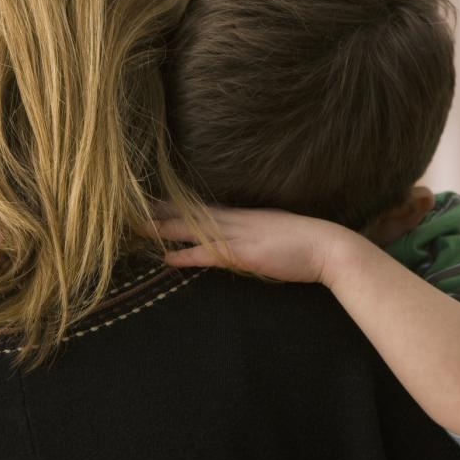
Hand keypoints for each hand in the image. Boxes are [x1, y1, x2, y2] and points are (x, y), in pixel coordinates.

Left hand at [152, 204, 353, 285]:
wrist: (328, 247)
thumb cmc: (305, 244)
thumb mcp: (272, 233)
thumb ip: (252, 234)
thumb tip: (237, 242)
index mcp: (242, 215)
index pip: (200, 207)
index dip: (174, 204)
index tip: (151, 201)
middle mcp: (236, 220)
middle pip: (189, 211)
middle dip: (160, 210)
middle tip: (131, 208)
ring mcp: (238, 234)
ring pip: (193, 228)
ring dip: (164, 228)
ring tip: (137, 228)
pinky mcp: (243, 253)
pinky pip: (208, 253)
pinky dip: (186, 255)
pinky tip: (167, 258)